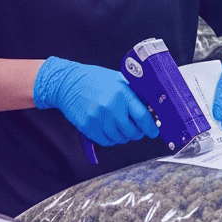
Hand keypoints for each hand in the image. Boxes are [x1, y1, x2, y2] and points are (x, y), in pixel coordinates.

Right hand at [33, 57, 158, 146]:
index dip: (151, 127)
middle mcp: (111, 106)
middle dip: (137, 133)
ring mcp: (98, 118)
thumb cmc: (95, 80)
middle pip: (132, 132)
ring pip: (119, 139)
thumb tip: (152, 109)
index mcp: (122, 93)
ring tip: (119, 127)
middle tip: (136, 129)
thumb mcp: (118, 80)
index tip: (154, 131)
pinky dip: (110, 139)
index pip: (143, 117)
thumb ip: (134, 94)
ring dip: (123, 136)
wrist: (68, 82)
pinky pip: (105, 141)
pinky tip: (108, 129)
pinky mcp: (88, 126)